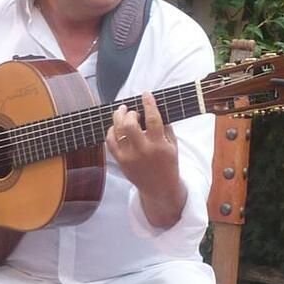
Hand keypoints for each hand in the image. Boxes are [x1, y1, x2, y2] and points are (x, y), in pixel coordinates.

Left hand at [111, 94, 186, 227]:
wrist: (159, 188)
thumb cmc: (168, 164)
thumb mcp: (173, 146)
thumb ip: (165, 128)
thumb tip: (155, 109)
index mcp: (159, 146)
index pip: (153, 120)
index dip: (149, 104)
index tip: (146, 94)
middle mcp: (143, 151)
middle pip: (129, 125)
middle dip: (129, 113)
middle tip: (132, 110)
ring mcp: (129, 157)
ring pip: (117, 132)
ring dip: (118, 118)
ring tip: (122, 112)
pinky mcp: (120, 161)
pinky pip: (110, 142)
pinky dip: (111, 131)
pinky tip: (116, 126)